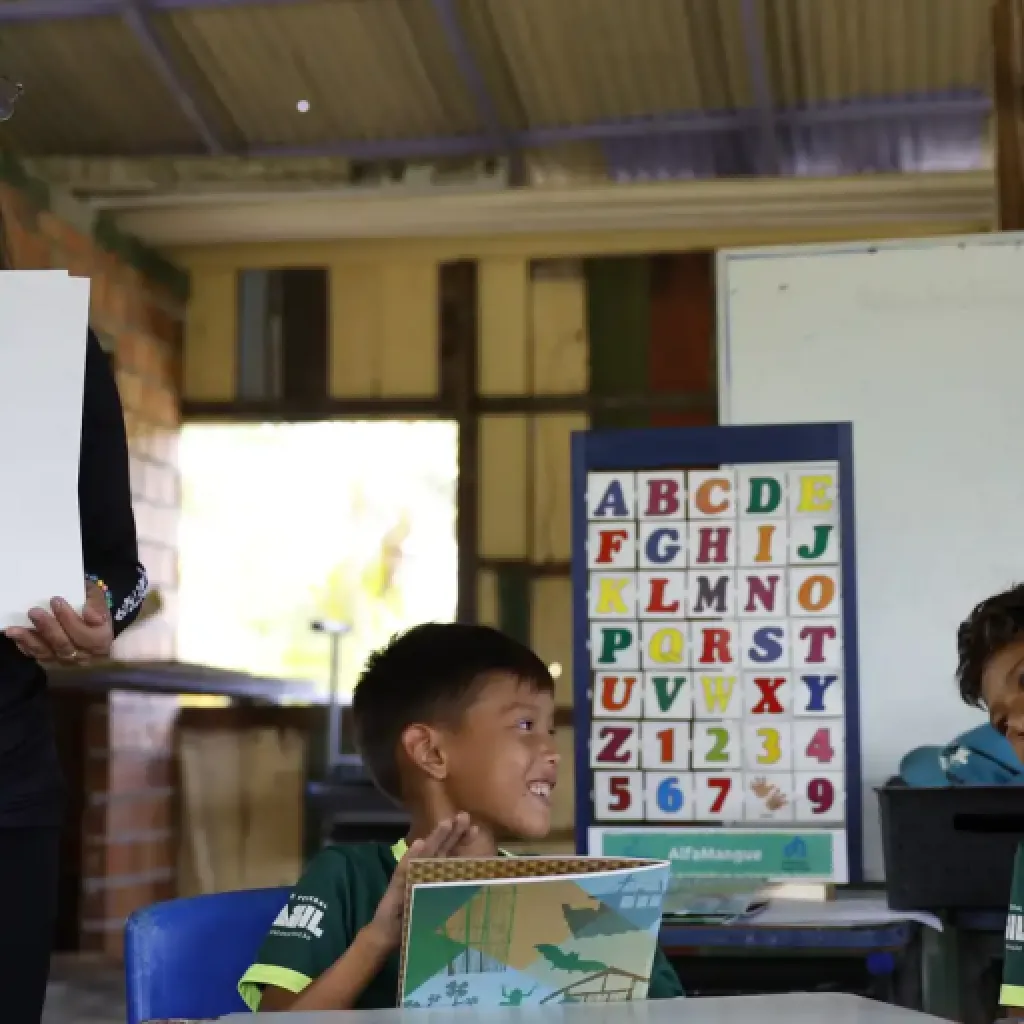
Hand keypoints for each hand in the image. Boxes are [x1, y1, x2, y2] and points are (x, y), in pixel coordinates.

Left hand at [4, 583, 112, 664]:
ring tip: (15, 628)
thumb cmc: (96, 620)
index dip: (71, 618)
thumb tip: (87, 609)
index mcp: (101, 640)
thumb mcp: (102, 606)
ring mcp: (67, 661)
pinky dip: (26, 646)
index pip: (88, 633)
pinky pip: (37, 656)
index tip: (56, 600)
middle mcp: (84, 654)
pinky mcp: (52, 664)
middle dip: (48, 627)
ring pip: (48, 652)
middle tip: (34, 611)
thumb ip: (97, 602)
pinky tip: (16, 636)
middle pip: (65, 643)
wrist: (92, 642)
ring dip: (31, 639)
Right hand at [365, 814, 477, 951]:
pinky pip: (404, 870)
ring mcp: (409, 876)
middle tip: (464, 816)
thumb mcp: (440, 906)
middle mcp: (423, 871)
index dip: (461, 841)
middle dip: (452, 832)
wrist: (387, 934)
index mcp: (435, 873)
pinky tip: (418, 844)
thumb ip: (455, 893)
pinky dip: (411, 857)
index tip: (476, 829)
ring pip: (424, 854)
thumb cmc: (416, 919)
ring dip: (435, 838)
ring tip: (446, 823)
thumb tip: (479, 885)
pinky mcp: (396, 887)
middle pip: (440, 848)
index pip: (450, 853)